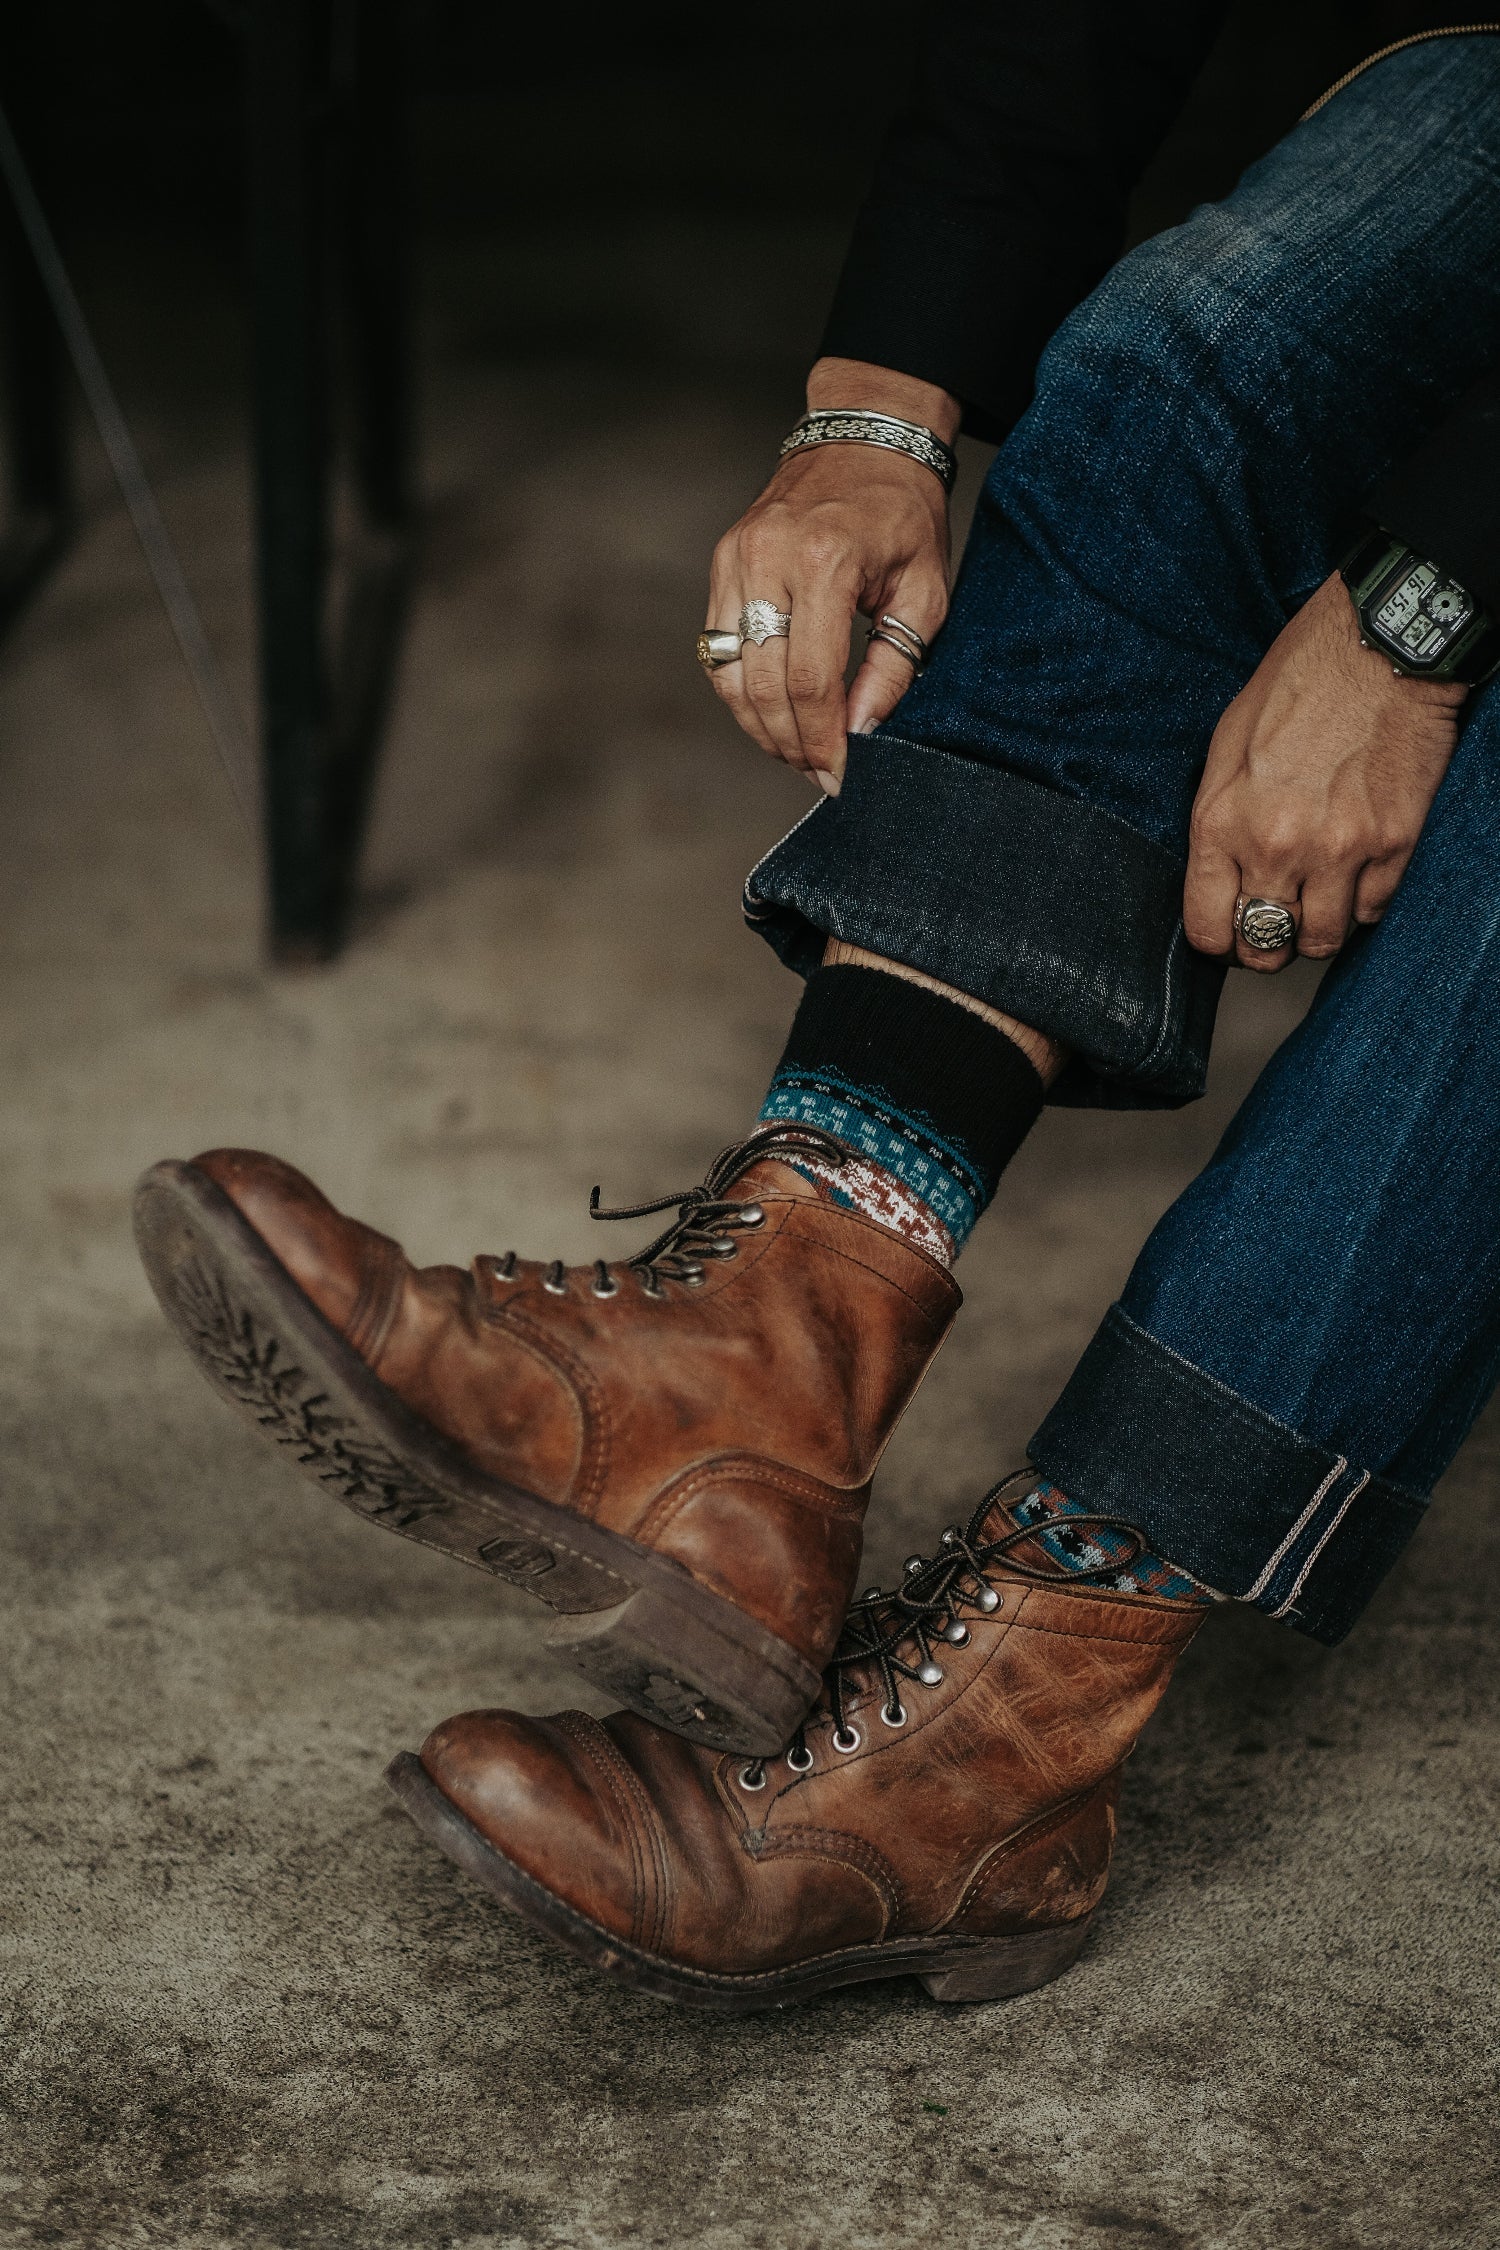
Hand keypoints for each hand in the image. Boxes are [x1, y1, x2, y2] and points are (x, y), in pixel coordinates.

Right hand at [705, 358, 956, 792]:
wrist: (864, 438)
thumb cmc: (903, 515)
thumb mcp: (923, 592)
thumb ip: (892, 668)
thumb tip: (860, 733)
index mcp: (826, 563)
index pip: (811, 681)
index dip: (822, 740)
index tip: (838, 777)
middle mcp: (769, 559)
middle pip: (764, 686)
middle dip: (792, 742)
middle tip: (819, 772)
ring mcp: (736, 558)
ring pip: (731, 674)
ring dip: (761, 726)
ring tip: (797, 751)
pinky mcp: (721, 563)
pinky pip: (719, 647)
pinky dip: (743, 691)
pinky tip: (774, 711)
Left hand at [1184, 571, 1467, 970]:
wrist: (1381, 648)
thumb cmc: (1300, 682)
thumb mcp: (1228, 745)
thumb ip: (1220, 818)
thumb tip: (1218, 872)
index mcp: (1222, 822)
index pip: (1207, 927)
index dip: (1217, 939)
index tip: (1228, 932)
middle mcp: (1277, 846)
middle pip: (1264, 946)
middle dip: (1265, 945)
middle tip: (1273, 926)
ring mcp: (1340, 850)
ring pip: (1323, 941)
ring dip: (1316, 931)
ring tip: (1316, 903)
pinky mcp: (1393, 844)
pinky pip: (1372, 912)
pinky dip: (1362, 904)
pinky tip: (1355, 875)